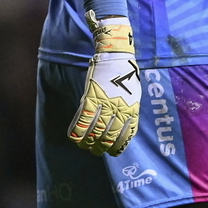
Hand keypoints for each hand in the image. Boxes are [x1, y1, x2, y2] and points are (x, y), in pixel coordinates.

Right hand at [68, 12, 140, 156]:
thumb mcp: (134, 94)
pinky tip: (74, 136)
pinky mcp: (91, 97)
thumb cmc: (125, 73)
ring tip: (85, 146)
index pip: (125, 135)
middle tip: (96, 151)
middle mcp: (119, 108)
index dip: (118, 147)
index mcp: (132, 108)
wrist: (116, 54)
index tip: (112, 152)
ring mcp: (105, 103)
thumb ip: (129, 110)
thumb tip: (124, 127)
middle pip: (109, 137)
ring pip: (95, 131)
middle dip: (102, 148)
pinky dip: (77, 130)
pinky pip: (82, 119)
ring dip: (88, 143)